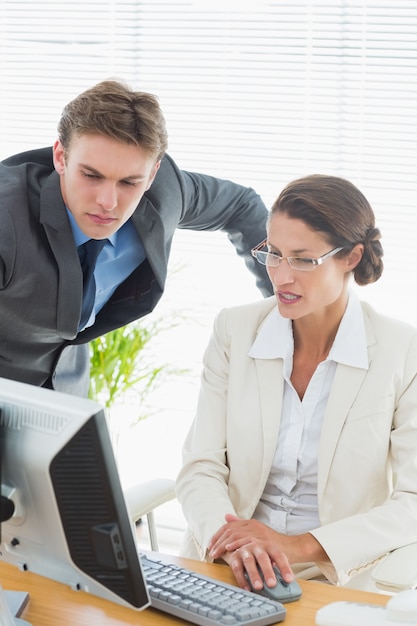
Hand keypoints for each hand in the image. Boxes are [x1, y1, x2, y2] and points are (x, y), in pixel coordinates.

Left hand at [208, 513, 328, 590]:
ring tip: (217, 555)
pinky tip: (231, 552)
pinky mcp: (266, 542)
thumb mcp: (257, 533)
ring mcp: (260, 533)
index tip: (210, 545)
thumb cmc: (274, 544)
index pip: (229, 527)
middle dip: (218, 542)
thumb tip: (226, 516)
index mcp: (251, 523)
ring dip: (225, 546)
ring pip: (237, 535)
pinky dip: (238, 546)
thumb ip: (242, 525)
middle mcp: (254, 526)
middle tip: (211, 553)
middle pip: (231, 531)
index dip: (218, 536)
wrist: (294, 548)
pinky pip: (249, 542)